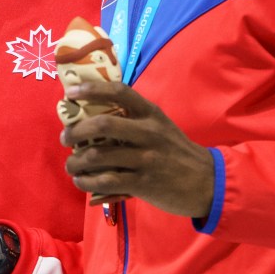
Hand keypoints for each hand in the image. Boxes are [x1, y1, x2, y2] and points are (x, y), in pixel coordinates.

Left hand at [60, 80, 214, 218]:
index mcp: (151, 114)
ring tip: (71, 166)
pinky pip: (106, 181)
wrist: (208, 182)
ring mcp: (146, 158)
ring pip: (98, 157)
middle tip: (66, 138)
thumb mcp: (161, 126)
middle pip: (102, 125)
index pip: (119, 92)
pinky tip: (82, 182)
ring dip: (76, 162)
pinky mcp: (143, 183)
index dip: (92, 90)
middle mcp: (148, 132)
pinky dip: (88, 182)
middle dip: (76, 132)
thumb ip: (133, 120)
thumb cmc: (176, 152)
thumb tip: (93, 119)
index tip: (70, 93)